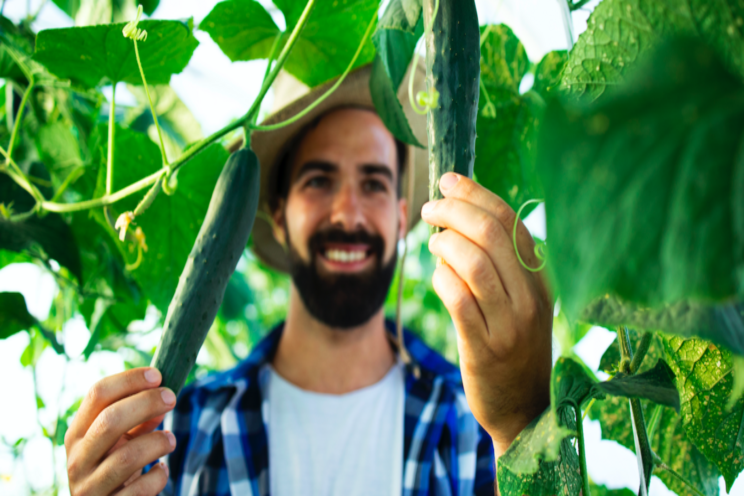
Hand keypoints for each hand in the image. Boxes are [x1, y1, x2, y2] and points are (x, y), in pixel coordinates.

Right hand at [65, 368, 176, 495]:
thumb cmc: (113, 469)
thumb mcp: (119, 441)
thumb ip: (136, 419)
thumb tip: (161, 396)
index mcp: (78, 433)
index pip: (97, 394)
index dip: (129, 380)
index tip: (157, 375)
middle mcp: (77, 459)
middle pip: (109, 420)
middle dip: (146, 403)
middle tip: (172, 398)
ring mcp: (89, 487)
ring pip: (126, 457)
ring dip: (157, 442)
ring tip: (170, 439)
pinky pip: (139, 489)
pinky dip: (157, 476)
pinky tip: (161, 471)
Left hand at [421, 173, 552, 455]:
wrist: (524, 409)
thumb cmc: (515, 347)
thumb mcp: (521, 302)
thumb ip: (502, 264)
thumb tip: (462, 218)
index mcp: (541, 279)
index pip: (512, 222)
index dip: (478, 195)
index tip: (450, 181)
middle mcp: (531, 298)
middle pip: (491, 234)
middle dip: (454, 211)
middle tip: (431, 208)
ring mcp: (510, 324)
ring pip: (474, 262)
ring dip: (444, 243)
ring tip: (432, 243)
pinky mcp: (485, 348)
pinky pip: (458, 299)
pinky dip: (441, 278)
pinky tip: (436, 275)